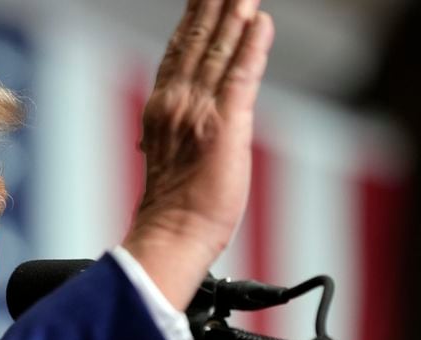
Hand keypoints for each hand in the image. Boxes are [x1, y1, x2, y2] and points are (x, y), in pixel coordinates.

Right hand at [123, 0, 273, 309]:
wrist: (170, 234)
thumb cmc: (170, 207)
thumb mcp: (164, 157)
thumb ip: (171, 130)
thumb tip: (170, 121)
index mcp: (161, 110)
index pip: (179, 55)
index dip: (190, 23)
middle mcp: (176, 103)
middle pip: (197, 43)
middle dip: (211, 7)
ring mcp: (199, 113)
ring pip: (218, 53)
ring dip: (232, 16)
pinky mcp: (225, 127)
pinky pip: (241, 78)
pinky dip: (251, 48)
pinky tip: (260, 23)